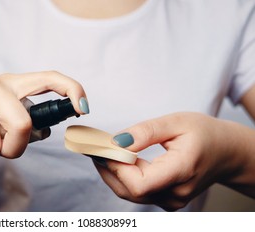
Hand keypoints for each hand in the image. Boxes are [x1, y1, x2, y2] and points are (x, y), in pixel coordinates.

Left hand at [94, 112, 242, 210]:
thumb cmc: (205, 134)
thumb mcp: (176, 122)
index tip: (102, 147)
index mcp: (181, 171)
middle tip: (95, 145)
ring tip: (103, 150)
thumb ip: (145, 132)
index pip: (138, 183)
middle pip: (128, 190)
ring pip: (129, 194)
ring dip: (112, 172)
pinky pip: (137, 192)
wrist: (226, 152)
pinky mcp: (166, 199)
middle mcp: (176, 193)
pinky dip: (123, 177)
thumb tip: (116, 141)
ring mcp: (171, 200)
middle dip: (107, 167)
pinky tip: (117, 160)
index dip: (115, 166)